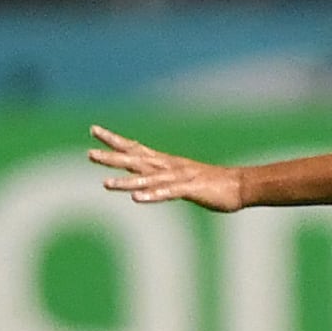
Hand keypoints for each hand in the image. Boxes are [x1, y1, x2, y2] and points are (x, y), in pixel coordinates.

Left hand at [90, 126, 245, 210]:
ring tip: (106, 184)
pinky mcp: (191, 189)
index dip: (115, 140)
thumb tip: (146, 179)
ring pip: (148, 179)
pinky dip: (153, 195)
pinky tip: (137, 199)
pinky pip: (168, 193)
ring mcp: (179, 178)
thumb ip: (163, 177)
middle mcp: (169, 167)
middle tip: (89, 154)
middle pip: (136, 160)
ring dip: (127, 182)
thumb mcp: (183, 177)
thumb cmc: (214, 182)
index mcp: (166, 162)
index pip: (136, 148)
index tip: (95, 131)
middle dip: (112, 158)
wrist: (242, 184)